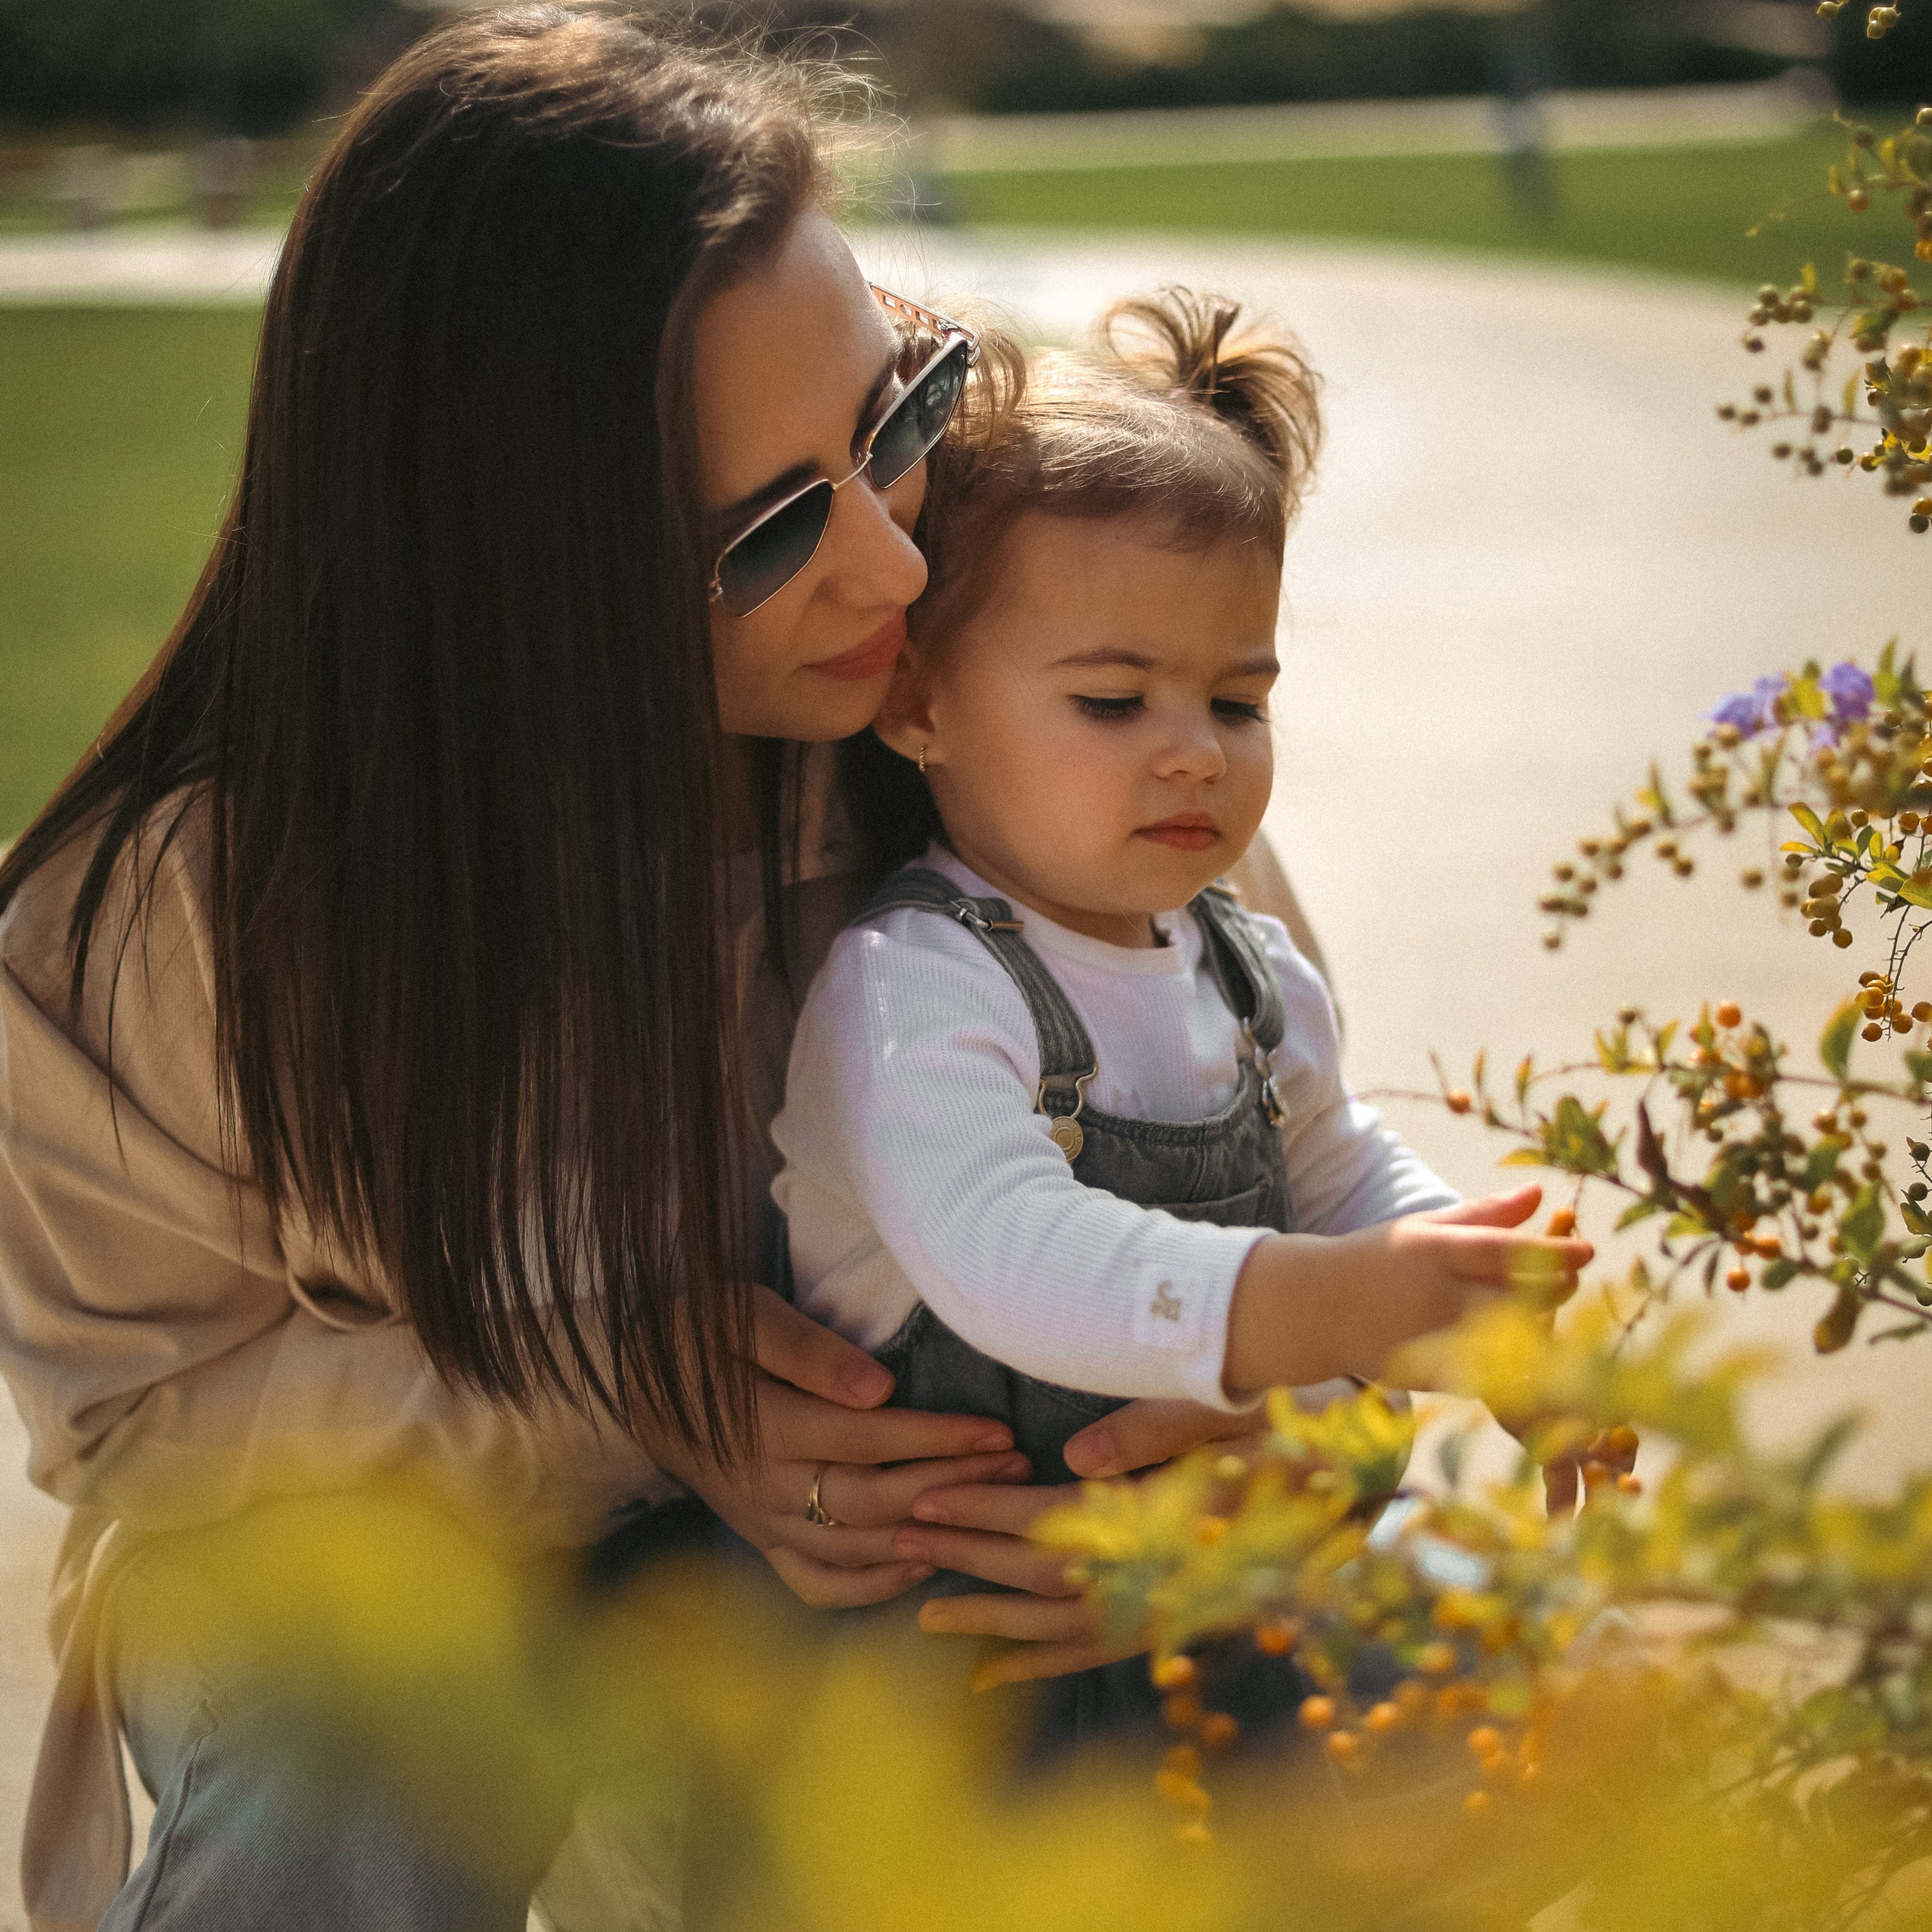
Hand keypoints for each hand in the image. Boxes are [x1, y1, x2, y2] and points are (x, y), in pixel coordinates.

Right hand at [654, 1289, 1030, 1608]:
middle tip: (1014, 1470)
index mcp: (762, 1425)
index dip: (934, 1439)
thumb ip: (805, 1349)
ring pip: (854, 1546)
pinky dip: (870, 1586)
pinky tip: (920, 1567)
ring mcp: (762, 1521)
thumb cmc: (697, 1334)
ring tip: (990, 1514)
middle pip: (871, 1500)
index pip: (865, 1439)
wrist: (630, 1384)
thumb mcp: (741, 1314)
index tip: (994, 1432)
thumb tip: (876, 1388)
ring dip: (927, 1535)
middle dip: (949, 1486)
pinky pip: (816, 1583)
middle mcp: (764, 1485)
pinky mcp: (759, 1540)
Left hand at [896, 1400, 1270, 1686]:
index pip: (1053, 1518)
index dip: (986, 1509)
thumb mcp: (1234, 1415)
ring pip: (1063, 1625)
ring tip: (924, 1614)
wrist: (1372, 1488)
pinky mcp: (1180, 1624)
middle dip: (968, 1558)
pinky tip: (995, 1674)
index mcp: (1169, 1516)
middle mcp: (1163, 1573)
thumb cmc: (1299, 1433)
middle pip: (1042, 1574)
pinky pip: (1101, 1655)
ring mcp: (1171, 1607)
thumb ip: (1155, 1434)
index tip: (926, 1500)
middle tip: (899, 1543)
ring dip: (990, 1619)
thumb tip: (1073, 1457)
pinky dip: (1045, 1665)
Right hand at [1224, 1183, 1592, 1392]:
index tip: (1588, 1251)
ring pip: (1512, 1340)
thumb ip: (1484, 1214)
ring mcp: (1435, 1340)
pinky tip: (1522, 1348)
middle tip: (1569, 1278)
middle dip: (1557, 1289)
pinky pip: (1491, 1375)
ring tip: (1544, 1308)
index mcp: (1435, 1252)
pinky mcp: (1433, 1377)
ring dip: (1541, 1325)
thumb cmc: (1379, 1260)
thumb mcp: (1425, 1227)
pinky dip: (1514, 1365)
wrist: (1317, 1309)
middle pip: (1520, 1298)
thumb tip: (1541, 1194)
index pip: (1508, 1252)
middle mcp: (1437, 1296)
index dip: (1555, 1254)